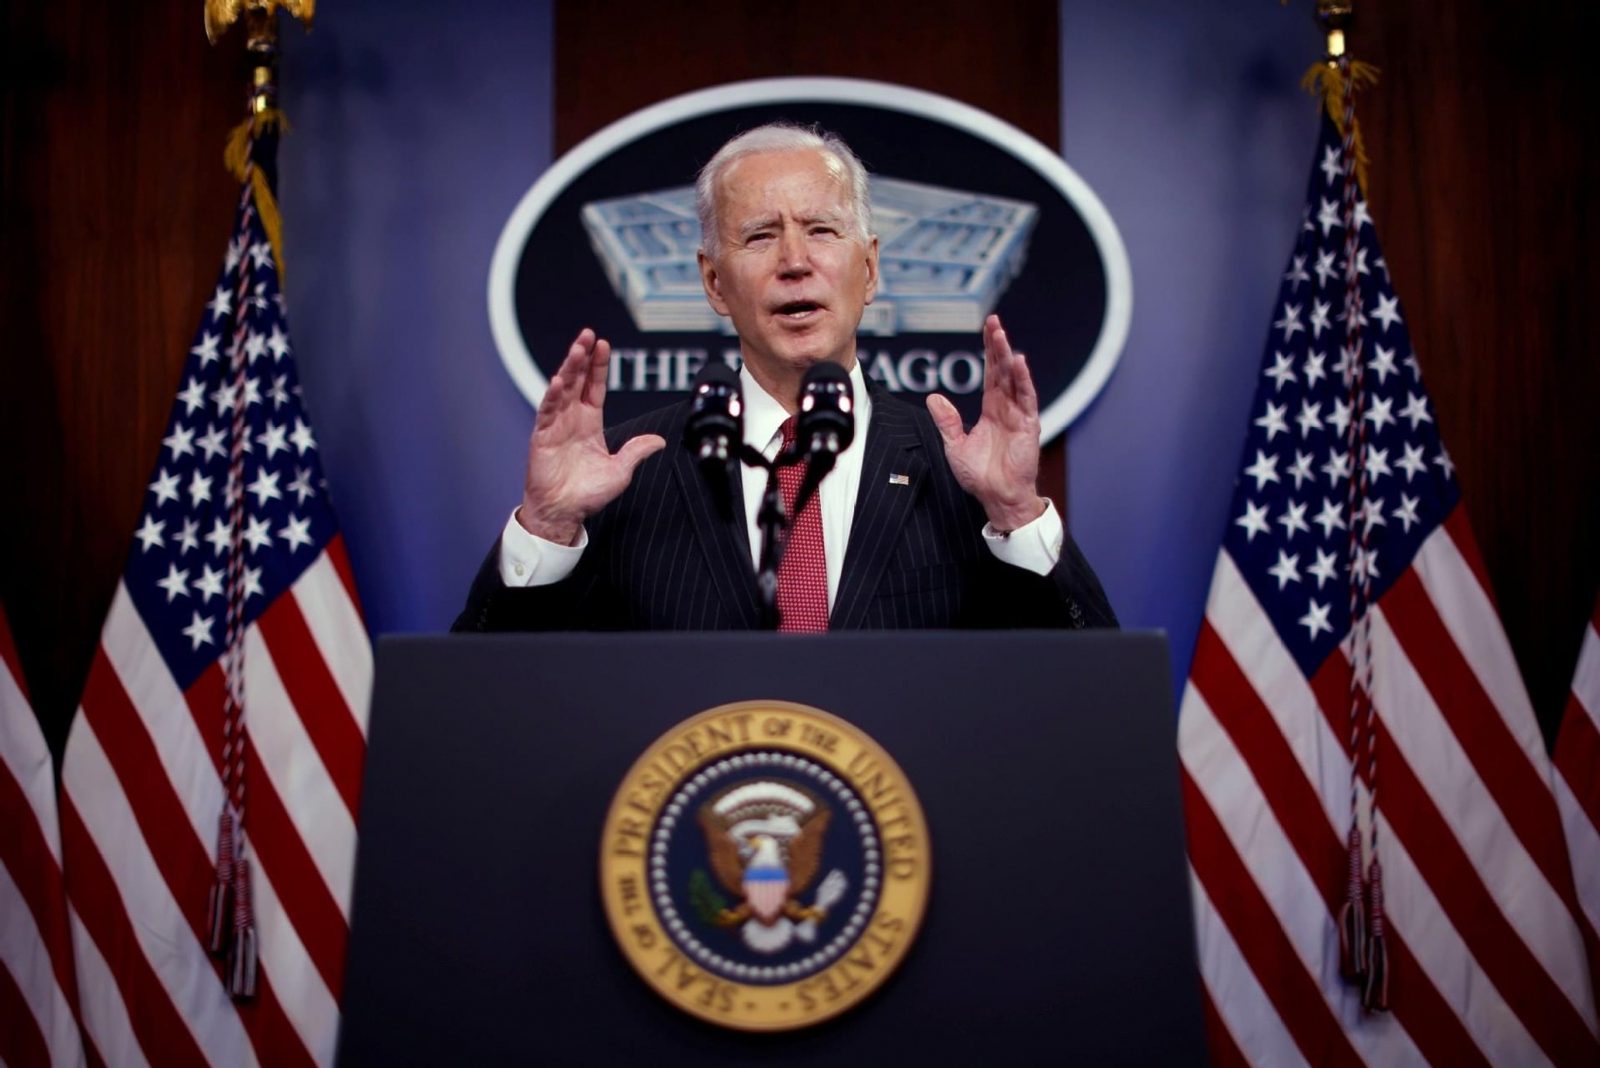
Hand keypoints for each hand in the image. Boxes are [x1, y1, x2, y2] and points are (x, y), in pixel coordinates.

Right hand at [518, 329, 664, 543]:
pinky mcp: (541, 436)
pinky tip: (559, 380)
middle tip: (588, 335)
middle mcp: (571, 419)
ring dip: (568, 368)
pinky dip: (552, 395)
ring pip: (562, 389)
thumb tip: (659, 441)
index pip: (594, 387)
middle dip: (582, 357)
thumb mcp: (620, 471)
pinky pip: (547, 411)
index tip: (603, 344)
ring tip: (576, 349)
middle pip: (577, 380)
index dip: (598, 366)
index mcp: (590, 423)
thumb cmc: (588, 494)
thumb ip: (636, 452)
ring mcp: (555, 425)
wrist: (563, 512)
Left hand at [926, 315, 1046, 530]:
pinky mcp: (1028, 425)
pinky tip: (1018, 362)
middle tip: (994, 322)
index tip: (988, 328)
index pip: (991, 373)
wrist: (997, 496)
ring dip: (1008, 356)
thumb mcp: (955, 445)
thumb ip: (947, 421)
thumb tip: (933, 397)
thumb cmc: (980, 476)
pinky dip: (1023, 380)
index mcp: (991, 409)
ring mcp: (1019, 414)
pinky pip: (1026, 398)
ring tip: (1002, 336)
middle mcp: (1006, 407)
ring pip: (1014, 379)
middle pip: (1002, 369)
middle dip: (998, 345)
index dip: (989, 350)